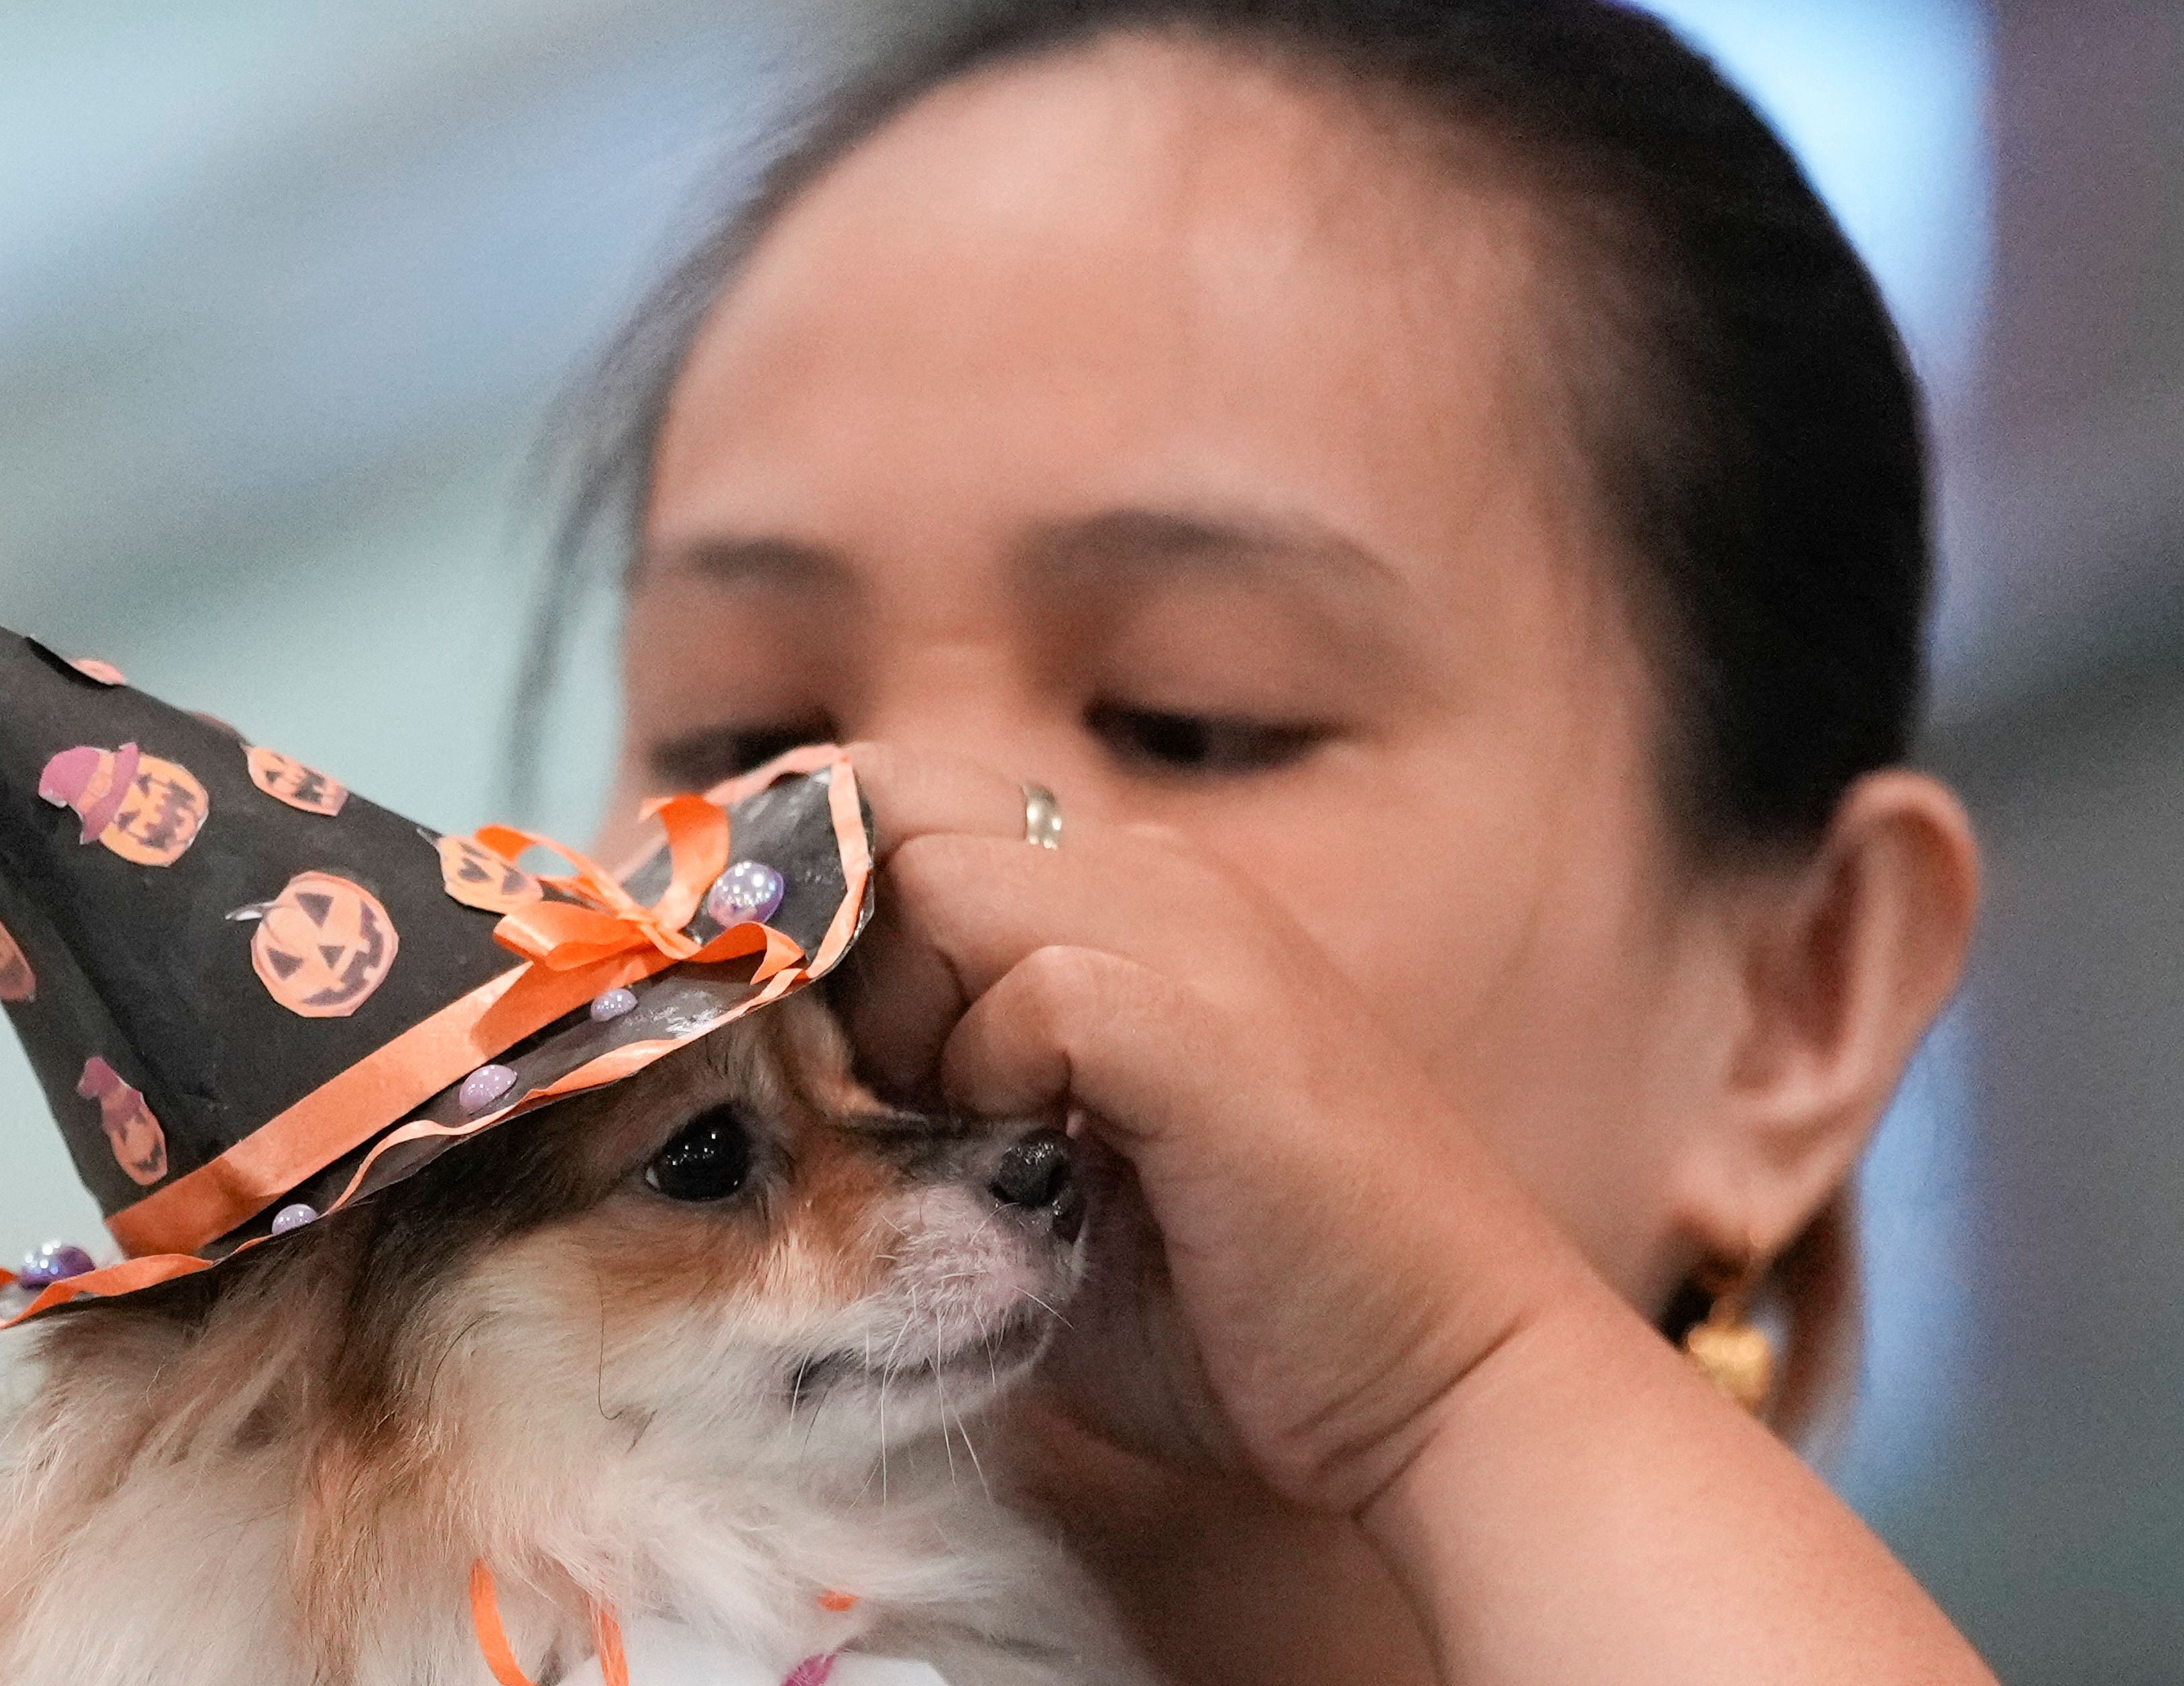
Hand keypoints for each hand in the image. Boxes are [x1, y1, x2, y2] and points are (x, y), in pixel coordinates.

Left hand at [826, 742, 1598, 1513]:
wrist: (1453, 1384)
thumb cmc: (1251, 1310)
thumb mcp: (1054, 1189)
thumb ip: (946, 1111)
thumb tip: (800, 1102)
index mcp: (1133, 899)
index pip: (910, 799)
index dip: (800, 872)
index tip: (730, 979)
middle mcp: (1159, 879)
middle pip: (900, 802)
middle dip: (813, 921)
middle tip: (798, 1055)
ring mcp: (1190, 938)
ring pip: (938, 877)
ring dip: (894, 1009)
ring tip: (933, 1129)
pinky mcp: (1202, 1025)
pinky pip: (1024, 992)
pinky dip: (983, 1079)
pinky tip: (1027, 1163)